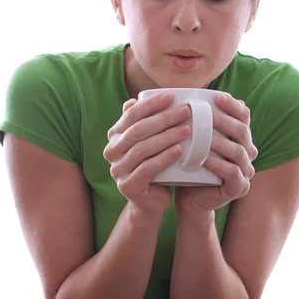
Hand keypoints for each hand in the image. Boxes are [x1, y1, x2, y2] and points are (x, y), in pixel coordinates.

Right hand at [104, 92, 191, 218]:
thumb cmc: (154, 166)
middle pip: (138, 130)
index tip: (171, 96)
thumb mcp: (149, 141)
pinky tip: (179, 150)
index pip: (131, 115)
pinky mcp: (127, 186)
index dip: (150, 104)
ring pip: (143, 148)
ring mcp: (117, 170)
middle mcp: (111, 151)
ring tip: (187, 129)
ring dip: (167, 137)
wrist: (151, 201)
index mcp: (114, 136)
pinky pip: (147, 168)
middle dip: (163, 119)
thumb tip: (136, 99)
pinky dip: (164, 158)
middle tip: (185, 111)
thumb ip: (144, 122)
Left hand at [175, 92, 257, 214]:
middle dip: (224, 120)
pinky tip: (203, 158)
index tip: (215, 96)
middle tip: (205, 114)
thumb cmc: (189, 165)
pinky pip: (232, 173)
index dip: (232, 105)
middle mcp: (247, 152)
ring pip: (239, 151)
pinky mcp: (239, 188)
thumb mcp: (192, 140)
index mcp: (239, 137)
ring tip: (202, 136)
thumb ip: (193, 121)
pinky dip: (218, 164)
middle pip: (242, 131)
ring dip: (220, 142)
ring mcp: (245, 171)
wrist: (189, 198)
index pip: (243, 115)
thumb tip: (178, 94)